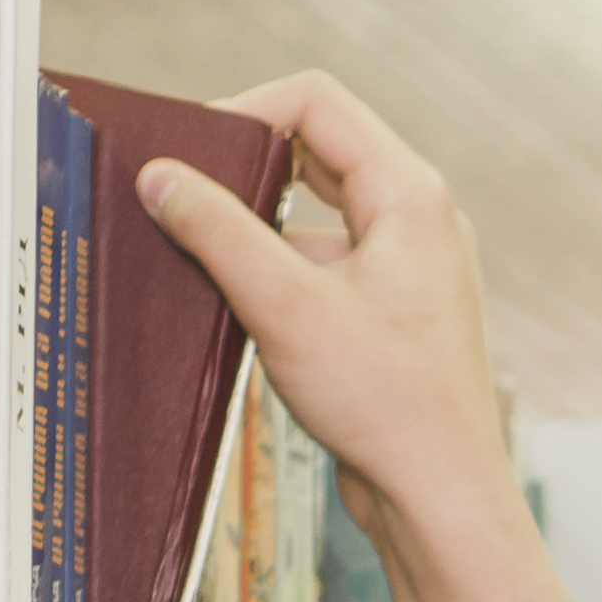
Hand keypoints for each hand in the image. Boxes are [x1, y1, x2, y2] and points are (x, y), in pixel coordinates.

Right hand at [137, 75, 517, 584]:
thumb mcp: (287, 307)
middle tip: (185, 194)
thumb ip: (218, 233)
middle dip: (245, 167)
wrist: (440, 499)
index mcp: (411, 195)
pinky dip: (277, 271)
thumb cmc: (390, 408)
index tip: (188, 152)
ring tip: (204, 256)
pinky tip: (236, 305)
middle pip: (315, 150)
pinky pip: (324, 262)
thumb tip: (161, 178)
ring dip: (257, 227)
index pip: (315, 103)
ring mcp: (408, 266)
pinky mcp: (391, 310)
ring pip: (316, 212)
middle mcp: (419, 219)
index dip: (243, 111)